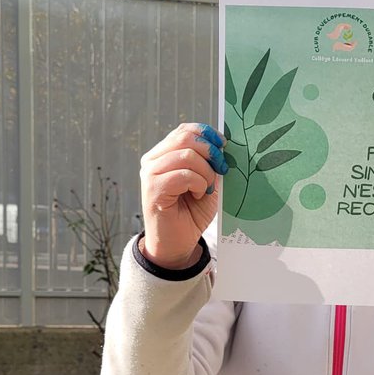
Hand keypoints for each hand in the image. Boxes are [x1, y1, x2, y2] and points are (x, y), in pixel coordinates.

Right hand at [139, 122, 227, 269]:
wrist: (177, 243)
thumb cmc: (191, 213)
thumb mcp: (207, 182)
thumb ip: (210, 163)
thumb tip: (223, 145)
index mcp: (164, 154)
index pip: (184, 130)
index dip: (206, 133)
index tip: (223, 145)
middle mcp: (153, 160)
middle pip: (185, 138)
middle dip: (210, 151)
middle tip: (222, 169)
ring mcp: (150, 173)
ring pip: (186, 155)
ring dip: (206, 173)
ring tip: (206, 189)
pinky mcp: (152, 189)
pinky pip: (183, 174)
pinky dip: (198, 184)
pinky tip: (198, 195)